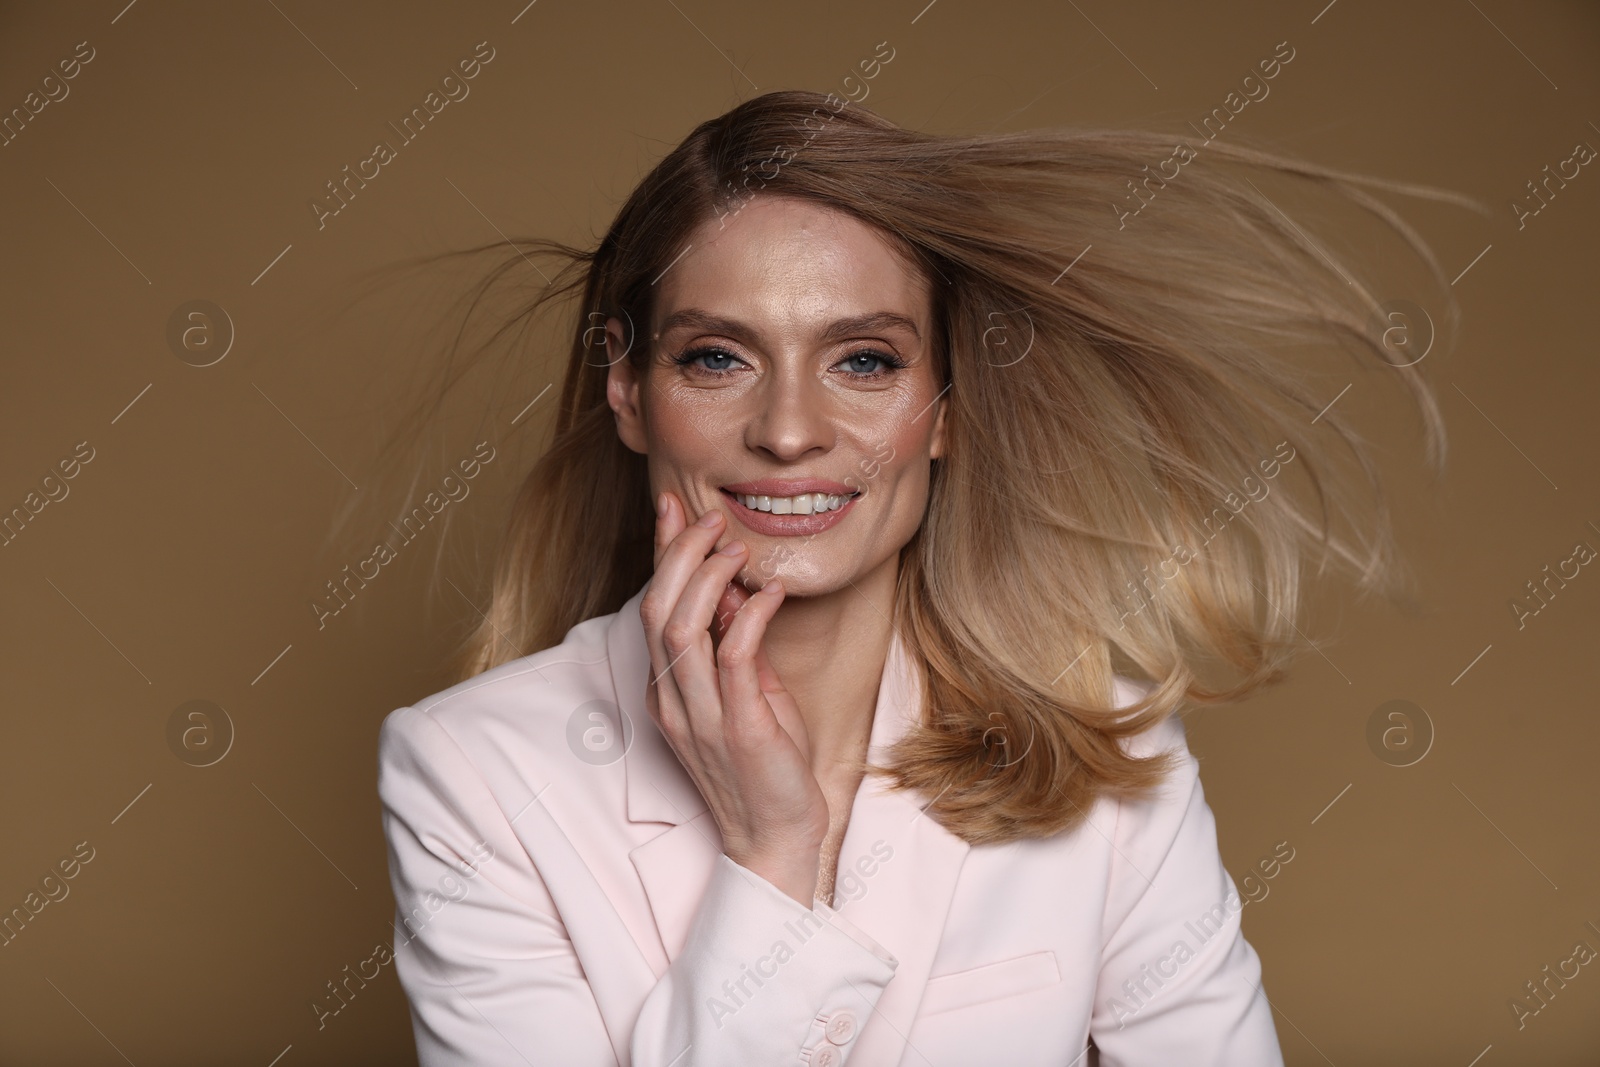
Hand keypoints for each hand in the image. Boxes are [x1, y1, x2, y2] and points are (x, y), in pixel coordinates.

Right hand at [640, 490, 828, 905]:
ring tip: (735, 549)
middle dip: (679, 555)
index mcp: (667, 691)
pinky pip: (734, 659)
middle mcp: (673, 700)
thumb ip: (735, 646)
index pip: (652, 608)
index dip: (660, 556)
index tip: (675, 510)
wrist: (776, 839)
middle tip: (711, 521)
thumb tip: (734, 591)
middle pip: (657, 610)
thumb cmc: (766, 767)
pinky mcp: (740, 728)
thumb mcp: (748, 694)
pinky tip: (768, 593)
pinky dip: (750, 617)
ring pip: (681, 629)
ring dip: (707, 579)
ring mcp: (701, 716)